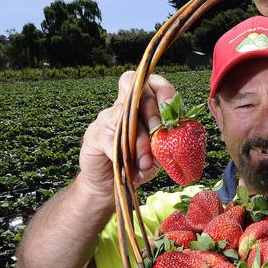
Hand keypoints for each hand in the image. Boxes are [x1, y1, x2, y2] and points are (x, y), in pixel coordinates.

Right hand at [78, 71, 175, 197]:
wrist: (109, 184)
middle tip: (160, 138)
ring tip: (146, 163)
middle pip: (139, 95)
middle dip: (153, 116)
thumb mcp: (157, 154)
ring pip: (124, 117)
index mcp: (142, 106)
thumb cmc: (136, 164)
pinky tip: (129, 168)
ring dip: (139, 141)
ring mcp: (106, 119)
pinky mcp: (94, 136)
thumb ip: (165, 142)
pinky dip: (121, 154)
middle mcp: (123, 107)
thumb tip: (174, 137)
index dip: (163, 90)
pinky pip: (108, 139)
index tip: (172, 107)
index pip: (151, 83)